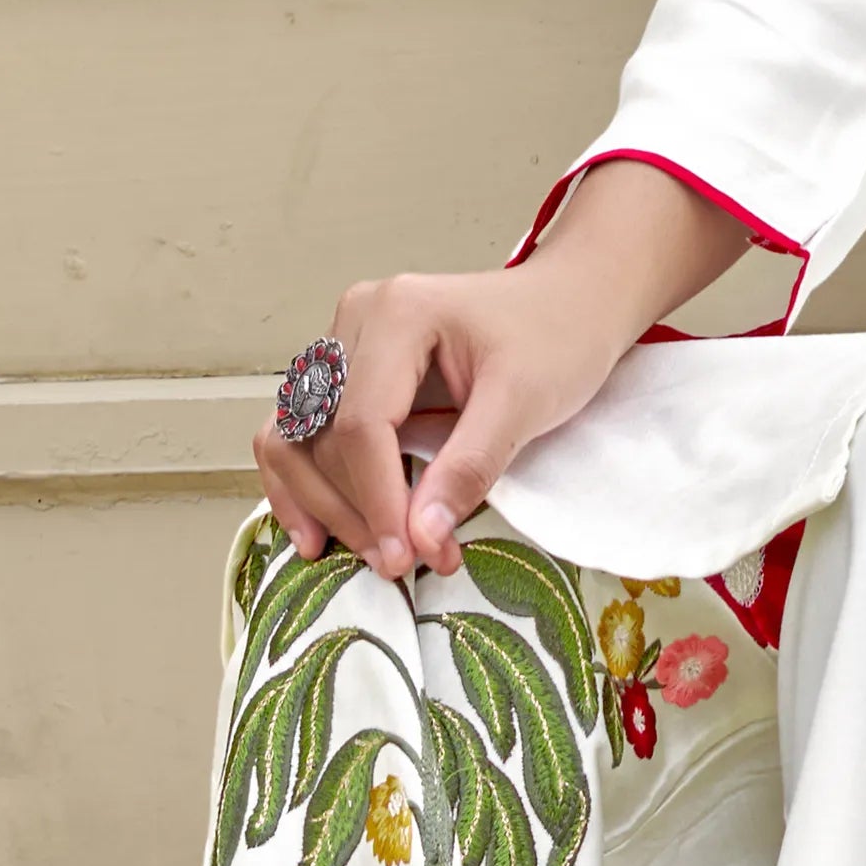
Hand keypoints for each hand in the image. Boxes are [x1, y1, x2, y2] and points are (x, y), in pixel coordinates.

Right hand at [255, 163, 748, 579]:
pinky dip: (306, 482)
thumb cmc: (558, 336)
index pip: (361, 424)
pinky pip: (304, 431)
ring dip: (316, 500)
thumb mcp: (526, 402)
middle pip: (320, 434)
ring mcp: (346, 341)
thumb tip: (421, 538)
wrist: (571, 301)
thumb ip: (470, 468)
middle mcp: (358, 320)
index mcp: (398, 314)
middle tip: (396, 563)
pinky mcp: (348, 369)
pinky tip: (318, 530)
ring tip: (354, 552)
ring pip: (294, 434)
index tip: (403, 556)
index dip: (377, 500)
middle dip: (352, 509)